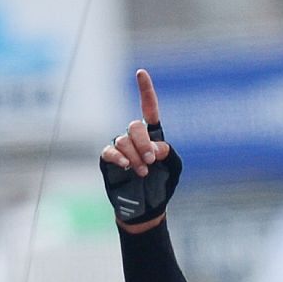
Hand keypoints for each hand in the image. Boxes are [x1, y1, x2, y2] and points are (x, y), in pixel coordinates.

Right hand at [101, 69, 182, 231]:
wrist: (146, 208)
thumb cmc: (161, 186)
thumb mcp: (172, 168)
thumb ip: (168, 153)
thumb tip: (154, 145)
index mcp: (152, 135)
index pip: (149, 109)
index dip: (145, 91)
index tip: (140, 73)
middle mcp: (135, 138)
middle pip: (135, 126)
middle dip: (144, 143)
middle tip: (151, 161)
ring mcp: (121, 148)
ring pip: (123, 140)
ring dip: (134, 157)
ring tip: (142, 172)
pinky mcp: (109, 160)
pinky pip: (110, 151)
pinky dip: (119, 157)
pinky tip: (126, 166)